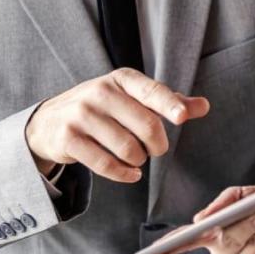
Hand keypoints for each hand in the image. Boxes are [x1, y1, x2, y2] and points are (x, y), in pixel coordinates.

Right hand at [25, 68, 209, 183]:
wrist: (50, 121)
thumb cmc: (103, 108)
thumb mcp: (133, 98)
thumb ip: (168, 102)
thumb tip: (204, 106)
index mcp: (121, 79)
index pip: (151, 91)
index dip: (169, 104)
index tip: (182, 117)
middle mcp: (100, 92)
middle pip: (146, 126)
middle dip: (157, 145)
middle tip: (154, 149)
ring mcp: (82, 115)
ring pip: (128, 149)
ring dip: (139, 160)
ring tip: (136, 157)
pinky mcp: (69, 139)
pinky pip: (106, 165)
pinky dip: (124, 174)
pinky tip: (131, 174)